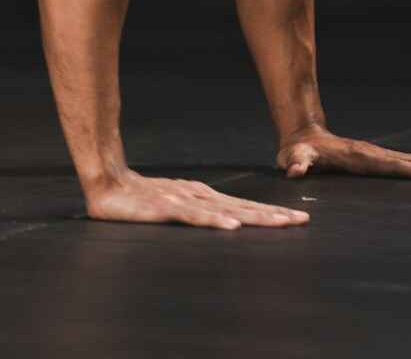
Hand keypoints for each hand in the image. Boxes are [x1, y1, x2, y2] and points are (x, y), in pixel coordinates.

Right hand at [84, 170, 310, 230]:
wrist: (108, 183)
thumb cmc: (141, 197)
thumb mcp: (176, 203)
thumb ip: (198, 211)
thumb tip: (227, 221)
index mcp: (203, 196)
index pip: (243, 206)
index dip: (270, 213)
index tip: (296, 219)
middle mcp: (199, 196)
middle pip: (242, 207)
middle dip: (273, 215)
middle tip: (302, 220)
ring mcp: (184, 200)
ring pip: (226, 211)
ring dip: (254, 218)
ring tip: (279, 223)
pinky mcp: (166, 208)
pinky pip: (194, 216)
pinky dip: (214, 221)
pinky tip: (232, 226)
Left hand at [277, 128, 410, 180]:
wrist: (303, 136)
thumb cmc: (298, 152)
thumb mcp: (293, 157)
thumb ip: (295, 162)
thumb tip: (294, 170)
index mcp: (360, 156)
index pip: (393, 165)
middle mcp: (373, 154)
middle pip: (410, 161)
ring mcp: (377, 155)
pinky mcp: (378, 160)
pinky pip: (405, 164)